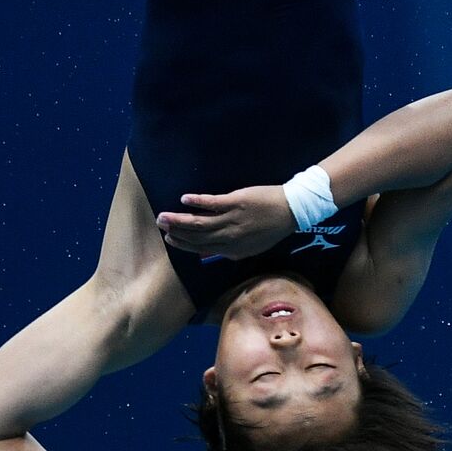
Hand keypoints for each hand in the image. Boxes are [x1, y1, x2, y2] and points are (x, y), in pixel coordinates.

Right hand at [156, 185, 296, 260]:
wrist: (291, 210)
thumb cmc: (271, 228)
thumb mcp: (253, 247)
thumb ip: (232, 250)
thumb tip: (212, 251)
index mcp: (233, 251)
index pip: (202, 249)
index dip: (184, 245)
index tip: (170, 239)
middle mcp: (230, 238)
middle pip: (197, 236)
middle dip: (176, 232)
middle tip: (160, 225)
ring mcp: (232, 220)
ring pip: (200, 223)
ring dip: (179, 220)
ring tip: (164, 216)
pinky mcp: (236, 202)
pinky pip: (211, 203)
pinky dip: (196, 202)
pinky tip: (184, 199)